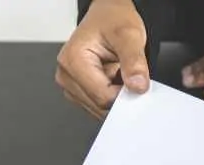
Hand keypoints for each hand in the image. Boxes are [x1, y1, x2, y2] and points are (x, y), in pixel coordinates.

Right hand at [56, 0, 148, 118]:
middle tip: (125, 72)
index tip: (134, 80)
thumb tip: (137, 85)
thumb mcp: (129, 35)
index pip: (102, 97)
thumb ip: (134, 61)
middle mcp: (66, 75)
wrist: (108, 16)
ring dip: (116, 95)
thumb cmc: (113, 21)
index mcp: (73, 61)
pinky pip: (100, 105)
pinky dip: (113, 96)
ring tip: (118, 72)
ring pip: (101, 109)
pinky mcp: (79, 91)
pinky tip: (114, 79)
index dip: (124, 93)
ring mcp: (71, 85)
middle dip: (120, 94)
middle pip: (100, 106)